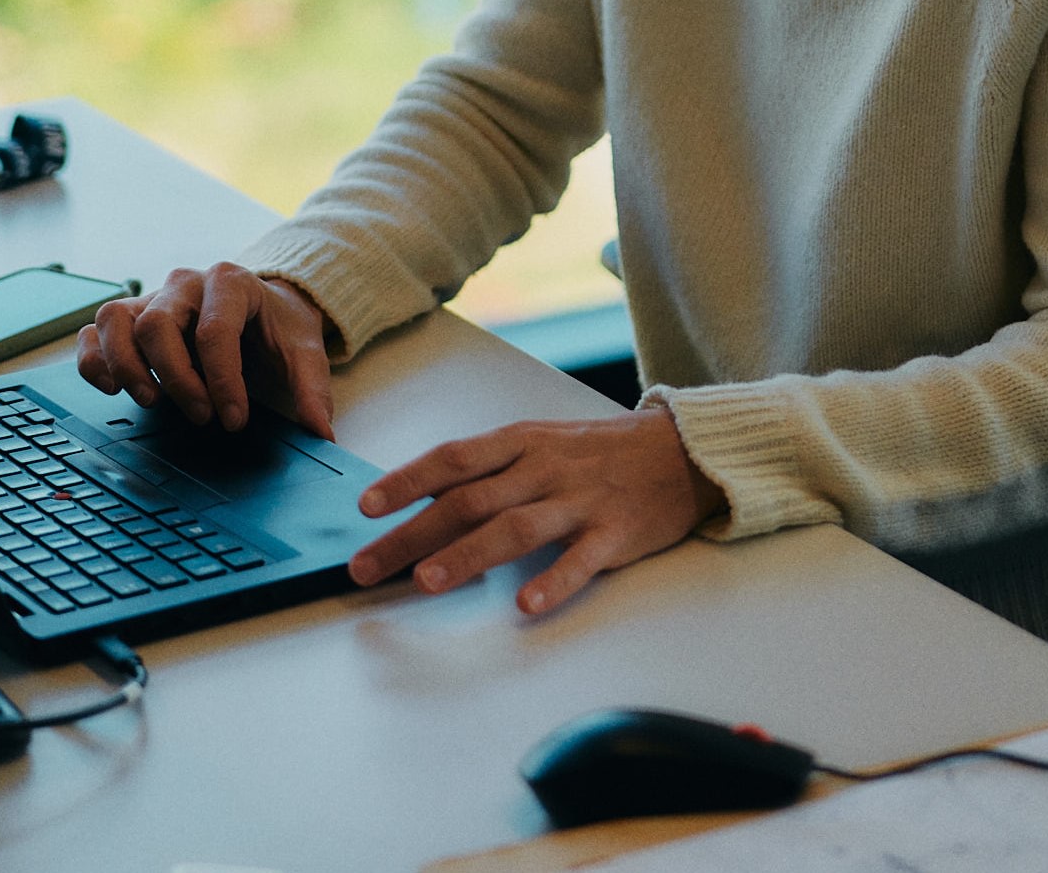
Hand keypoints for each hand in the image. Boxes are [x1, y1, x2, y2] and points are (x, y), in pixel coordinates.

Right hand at [74, 262, 333, 437]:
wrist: (264, 308)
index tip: (235, 421)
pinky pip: (94, 332)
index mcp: (231, 282)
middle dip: (177, 379)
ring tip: (152, 402)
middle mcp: (186, 284)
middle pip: (157, 325)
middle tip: (201, 418)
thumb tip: (321, 433)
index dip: (222, 381)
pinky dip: (94, 361)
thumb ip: (312, 390)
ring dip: (127, 368)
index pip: (214, 331)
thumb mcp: (304, 353)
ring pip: (116, 320)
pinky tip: (113, 390)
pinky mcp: (130, 318)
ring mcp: (153, 298)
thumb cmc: (278, 329)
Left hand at [348, 404, 726, 616]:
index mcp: (522, 442)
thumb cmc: (600, 451)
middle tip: (368, 567)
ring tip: (427, 582)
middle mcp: (544, 468)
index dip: (407, 481)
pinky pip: (580, 559)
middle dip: (412, 534)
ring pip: (515, 526)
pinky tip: (526, 605)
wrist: (682, 450)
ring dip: (467, 555)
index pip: (453, 459)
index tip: (365, 507)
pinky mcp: (616, 532)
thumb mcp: (542, 442)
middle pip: (469, 500)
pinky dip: (553, 581)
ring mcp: (580, 500)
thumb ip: (491, 469)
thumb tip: (425, 500)